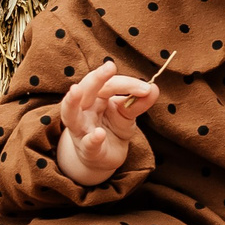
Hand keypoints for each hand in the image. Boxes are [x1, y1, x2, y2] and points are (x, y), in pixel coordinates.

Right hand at [55, 60, 157, 187]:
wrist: (105, 158)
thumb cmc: (112, 129)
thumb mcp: (127, 115)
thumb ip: (138, 103)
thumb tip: (154, 88)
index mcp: (94, 97)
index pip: (107, 84)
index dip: (127, 84)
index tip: (147, 88)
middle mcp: (83, 110)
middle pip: (86, 90)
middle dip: (96, 78)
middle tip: (110, 66)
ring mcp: (81, 130)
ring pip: (71, 114)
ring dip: (72, 102)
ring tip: (75, 90)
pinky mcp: (87, 150)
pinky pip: (87, 144)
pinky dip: (92, 139)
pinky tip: (99, 134)